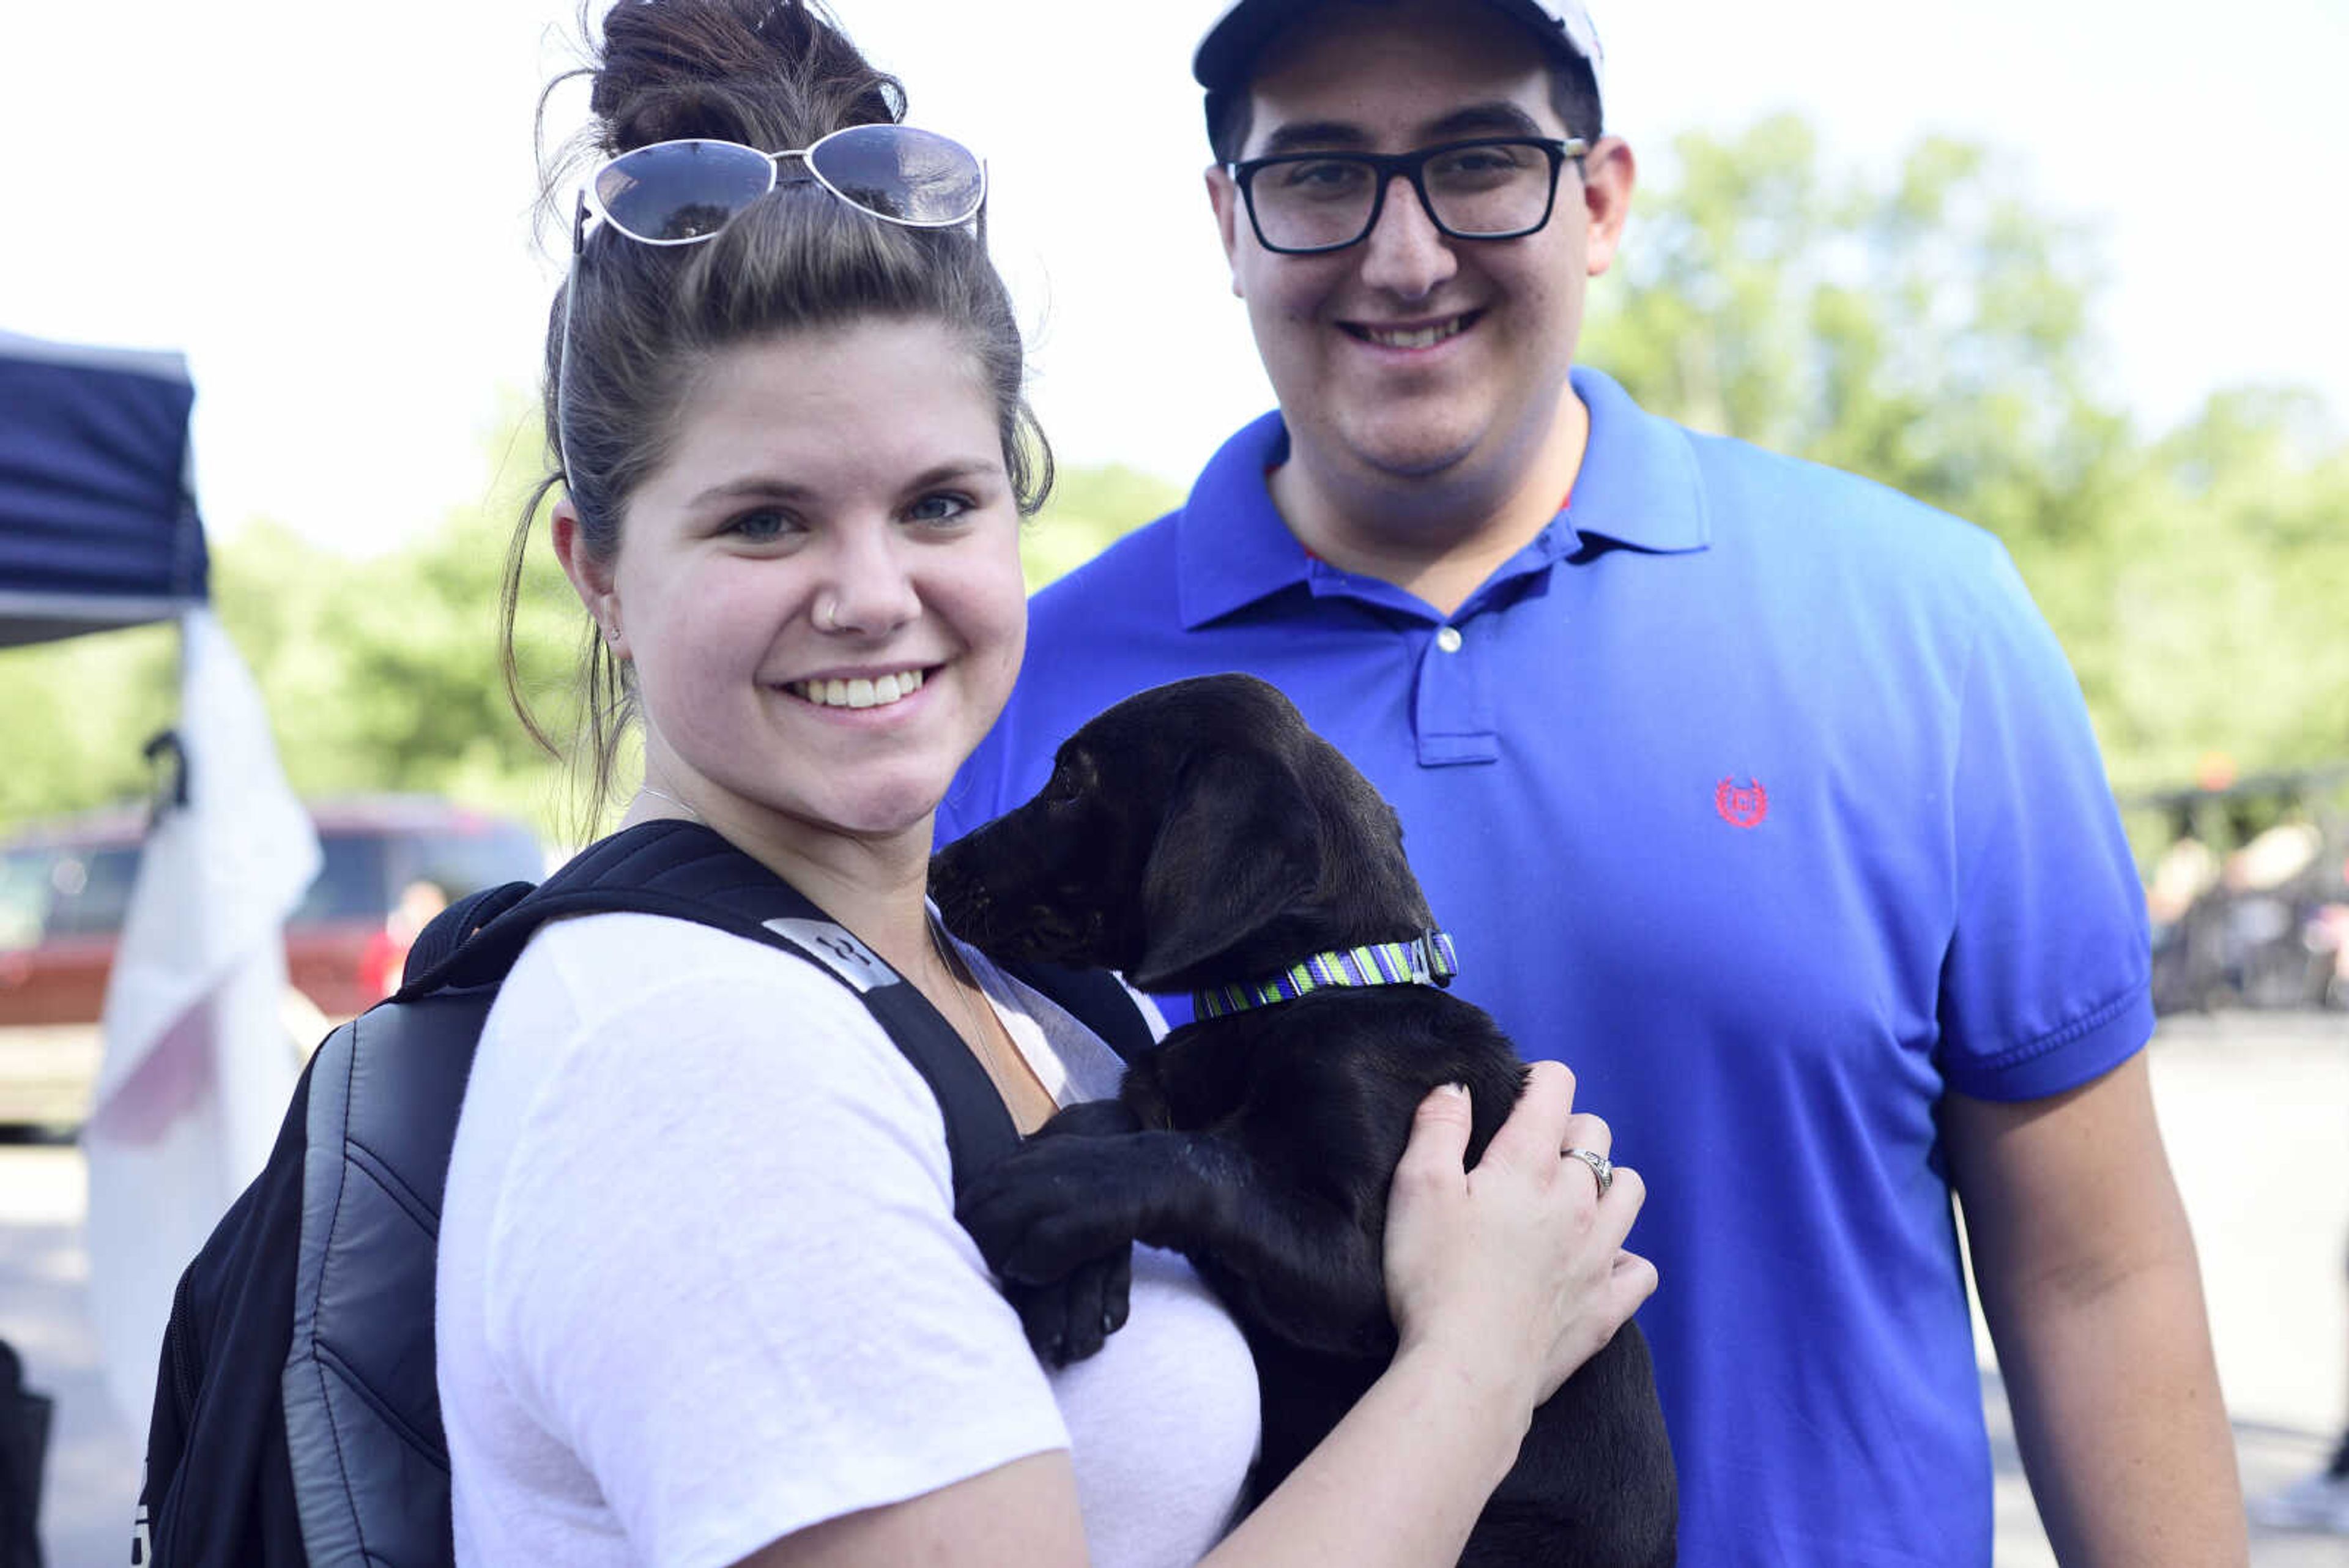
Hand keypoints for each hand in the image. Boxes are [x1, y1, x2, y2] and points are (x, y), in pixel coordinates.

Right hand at [1381, 1063, 1654, 1415]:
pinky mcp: (1606, 1306)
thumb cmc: (1433, 1277)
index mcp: (1529, 1165)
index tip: (1513, 1096)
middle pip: (1597, 1134)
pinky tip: (1594, 1262)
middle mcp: (1578, 1201)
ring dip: (1604, 1183)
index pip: (1556, 1088)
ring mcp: (1599, 1255)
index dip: (1536, 1080)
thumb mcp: (1416, 1187)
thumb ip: (1438, 1127)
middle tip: (1525, 1156)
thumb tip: (1459, 1087)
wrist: (1467, 1371)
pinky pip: (1641, 1268)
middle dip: (1567, 1130)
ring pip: (1629, 1191)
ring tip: (1566, 1200)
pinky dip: (1624, 1258)